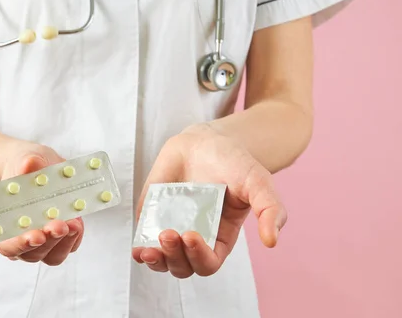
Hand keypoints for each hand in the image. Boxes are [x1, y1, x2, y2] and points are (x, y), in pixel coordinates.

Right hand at [0, 143, 84, 265]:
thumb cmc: (25, 166)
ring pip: (50, 255)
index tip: (34, 235)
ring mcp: (37, 244)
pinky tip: (77, 222)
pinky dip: (74, 237)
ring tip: (72, 223)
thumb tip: (29, 164)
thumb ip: (26, 162)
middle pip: (28, 253)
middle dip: (46, 241)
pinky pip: (67, 247)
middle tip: (59, 226)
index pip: (0, 243)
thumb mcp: (24, 157)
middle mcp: (14, 240)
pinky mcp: (58, 241)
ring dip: (63, 241)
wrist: (38, 165)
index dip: (16, 243)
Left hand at [132, 124, 286, 277]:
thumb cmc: (233, 162)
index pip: (208, 262)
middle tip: (170, 234)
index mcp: (220, 237)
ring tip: (148, 249)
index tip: (191, 235)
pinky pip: (144, 239)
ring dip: (155, 260)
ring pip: (162, 260)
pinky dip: (139, 249)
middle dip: (174, 257)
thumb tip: (271, 241)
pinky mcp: (153, 216)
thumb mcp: (258, 182)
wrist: (206, 140)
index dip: (199, 256)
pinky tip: (137, 248)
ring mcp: (172, 227)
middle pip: (183, 267)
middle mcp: (196, 237)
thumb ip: (270, 209)